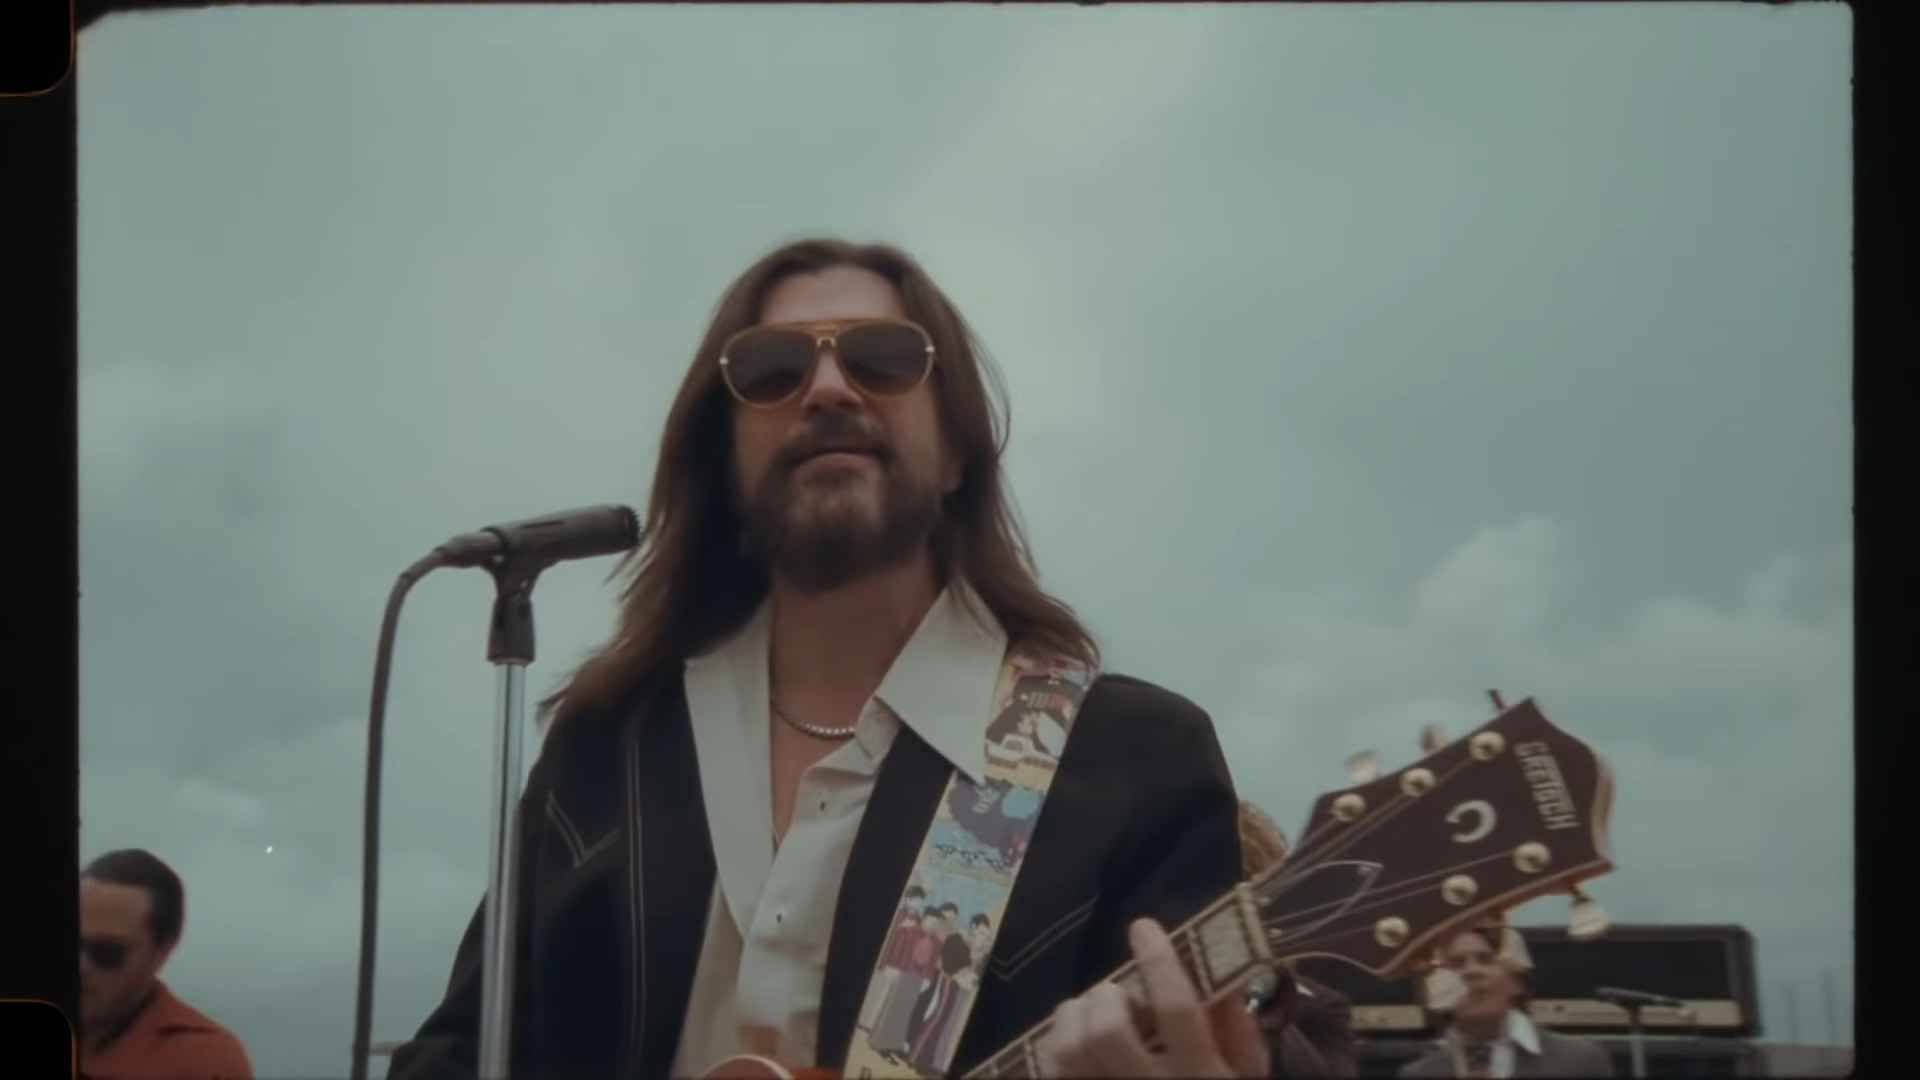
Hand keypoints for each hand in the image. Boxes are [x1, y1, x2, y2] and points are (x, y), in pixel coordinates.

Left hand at [1039, 919, 1270, 1077]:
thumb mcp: (1244, 1071)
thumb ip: (1236, 1025)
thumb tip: (1221, 971)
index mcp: (1200, 1073)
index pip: (1176, 1008)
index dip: (1157, 961)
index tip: (1143, 927)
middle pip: (1108, 1031)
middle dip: (1108, 999)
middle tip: (1122, 999)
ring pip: (1070, 1048)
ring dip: (1077, 1015)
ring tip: (1096, 1015)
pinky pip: (1053, 1067)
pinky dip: (1058, 1042)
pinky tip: (1078, 1040)